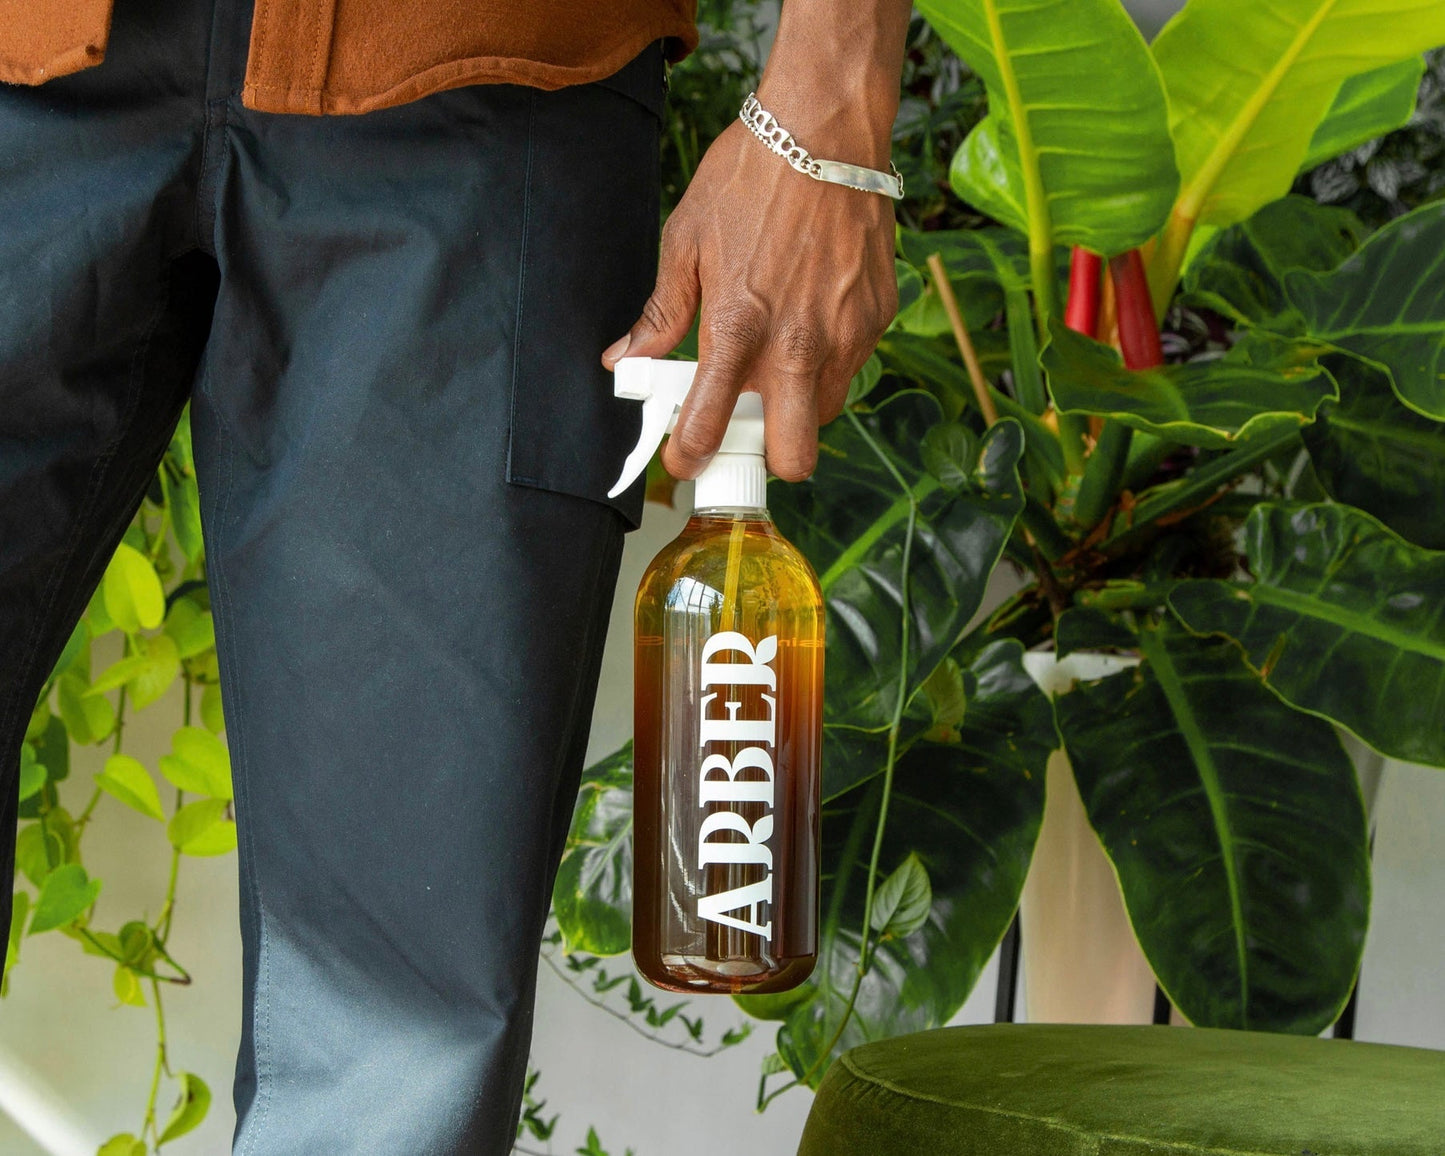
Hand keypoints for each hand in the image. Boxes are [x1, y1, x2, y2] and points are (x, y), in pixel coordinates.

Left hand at [601, 105, 899, 481]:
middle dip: (768, 455)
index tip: (684, 459)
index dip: (689, 457)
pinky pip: (853, 365)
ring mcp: (845, 334)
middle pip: (794, 457)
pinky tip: (811, 318)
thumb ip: (660, 313)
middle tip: (748, 424)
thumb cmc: (750, 177)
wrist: (825, 128)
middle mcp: (797, 345)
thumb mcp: (686, 241)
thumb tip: (624, 358)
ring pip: (825, 413)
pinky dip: (830, 359)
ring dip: (799, 406)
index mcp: (737, 329)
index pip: (708, 428)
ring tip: (778, 362)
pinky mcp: (877, 316)